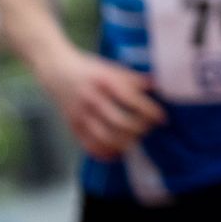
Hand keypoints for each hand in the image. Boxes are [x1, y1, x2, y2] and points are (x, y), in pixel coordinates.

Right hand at [43, 48, 165, 160]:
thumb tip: (159, 87)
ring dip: (124, 143)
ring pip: (105, 137)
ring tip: (135, 140)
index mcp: (106, 82)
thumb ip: (135, 79)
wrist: (58, 71)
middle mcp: (93, 99)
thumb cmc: (91, 69)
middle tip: (149, 129)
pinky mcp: (72, 126)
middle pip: (120, 122)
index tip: (162, 118)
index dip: (150, 111)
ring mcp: (81, 115)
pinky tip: (117, 153)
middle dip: (139, 129)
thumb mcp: (113, 68)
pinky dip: (104, 153)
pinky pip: (89, 145)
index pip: (132, 100)